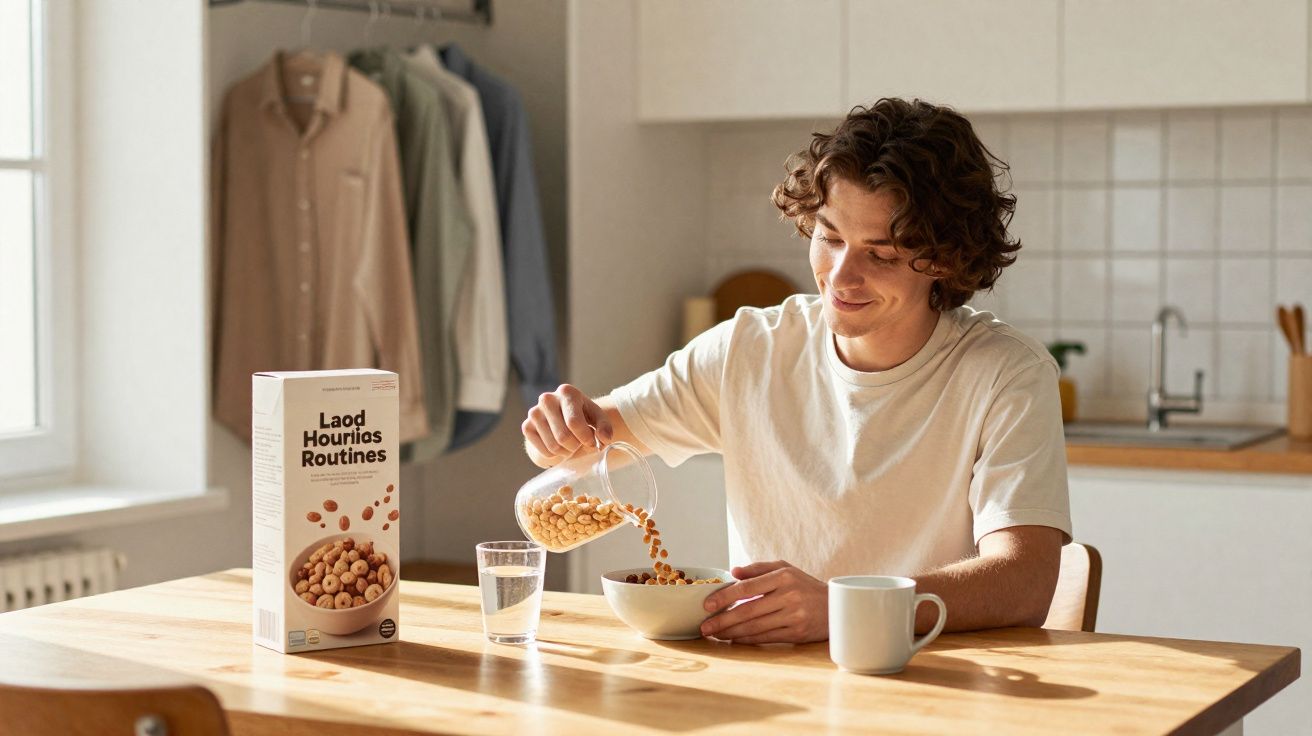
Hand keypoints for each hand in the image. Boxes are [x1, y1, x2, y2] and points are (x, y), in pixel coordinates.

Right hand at [521, 384, 612, 467]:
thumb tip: (604, 438)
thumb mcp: (597, 418)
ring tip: (570, 446)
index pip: (574, 422)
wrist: (561, 418)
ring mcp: (534, 412)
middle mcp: (547, 399)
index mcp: (567, 392)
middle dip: (576, 447)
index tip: (592, 443)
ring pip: (553, 446)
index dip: (586, 438)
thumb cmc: (583, 417)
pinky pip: (543, 451)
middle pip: (563, 437)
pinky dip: (554, 455)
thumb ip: (605, 427)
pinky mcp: (527, 426)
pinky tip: (558, 446)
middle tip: (580, 445)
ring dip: (566, 452)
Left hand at [699, 560, 828, 643]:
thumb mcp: (785, 569)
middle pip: (748, 610)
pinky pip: (766, 637)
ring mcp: (793, 616)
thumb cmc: (805, 586)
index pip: (747, 588)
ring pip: (755, 627)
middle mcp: (789, 596)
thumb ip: (758, 569)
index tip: (707, 605)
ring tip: (716, 634)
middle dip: (723, 620)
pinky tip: (735, 639)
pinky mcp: (797, 633)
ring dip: (731, 632)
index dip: (725, 597)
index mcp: (783, 576)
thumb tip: (733, 572)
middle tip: (705, 626)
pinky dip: (748, 640)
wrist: (836, 606)